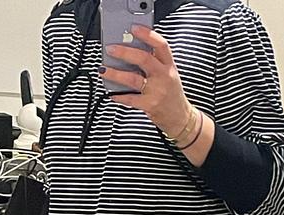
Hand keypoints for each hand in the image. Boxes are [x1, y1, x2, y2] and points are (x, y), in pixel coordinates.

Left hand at [101, 24, 192, 138]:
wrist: (180, 117)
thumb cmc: (172, 95)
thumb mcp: (168, 74)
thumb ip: (154, 63)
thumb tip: (130, 50)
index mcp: (169, 66)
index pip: (161, 45)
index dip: (147, 34)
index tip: (134, 28)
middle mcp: (164, 77)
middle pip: (144, 59)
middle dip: (125, 52)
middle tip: (111, 49)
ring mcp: (157, 91)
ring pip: (133, 79)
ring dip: (115, 74)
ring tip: (103, 70)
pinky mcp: (151, 105)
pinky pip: (131, 99)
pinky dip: (119, 96)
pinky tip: (112, 94)